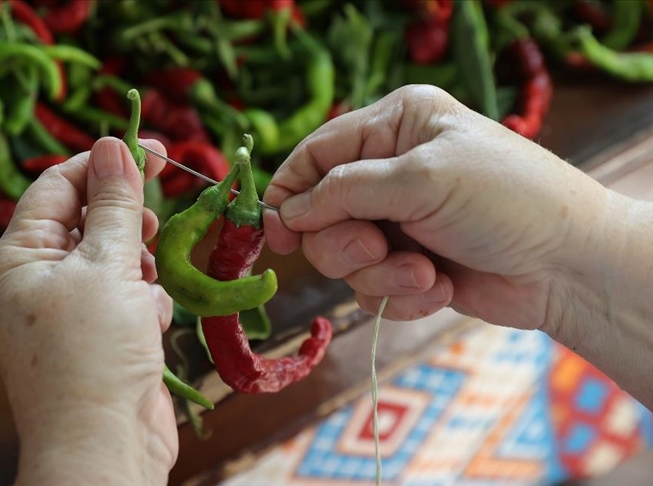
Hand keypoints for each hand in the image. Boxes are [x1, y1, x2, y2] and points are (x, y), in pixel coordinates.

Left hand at [0, 138, 176, 484]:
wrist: (103, 446)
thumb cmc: (94, 353)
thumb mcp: (107, 266)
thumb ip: (115, 203)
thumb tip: (114, 144)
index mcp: (19, 257)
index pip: (57, 185)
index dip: (103, 162)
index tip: (154, 148)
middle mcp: (36, 280)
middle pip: (86, 219)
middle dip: (126, 216)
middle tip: (159, 214)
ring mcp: (68, 312)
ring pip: (112, 258)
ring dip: (139, 263)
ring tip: (147, 283)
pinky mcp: (99, 337)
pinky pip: (126, 297)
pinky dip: (144, 301)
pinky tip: (150, 323)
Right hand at [263, 85, 612, 331]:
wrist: (569, 267)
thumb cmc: (506, 201)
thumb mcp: (421, 180)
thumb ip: (344, 191)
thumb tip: (286, 212)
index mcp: (395, 127)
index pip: (316, 154)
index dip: (289, 193)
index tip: (277, 235)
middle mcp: (389, 171)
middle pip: (319, 215)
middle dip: (346, 242)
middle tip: (379, 247)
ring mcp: (398, 221)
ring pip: (343, 259)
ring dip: (380, 273)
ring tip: (425, 273)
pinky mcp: (408, 266)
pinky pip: (370, 289)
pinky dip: (401, 295)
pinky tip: (439, 286)